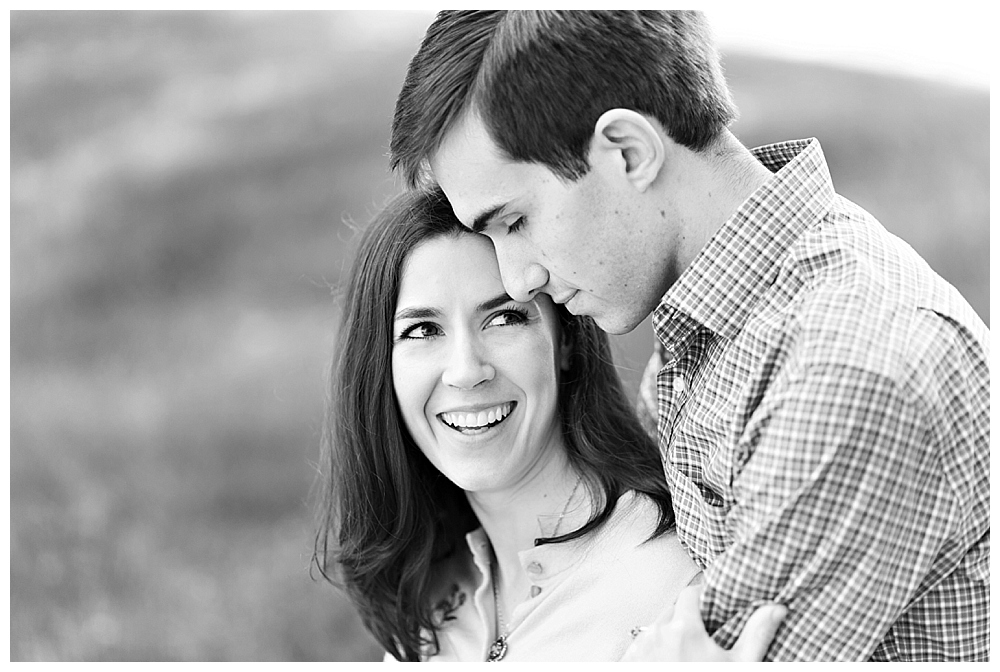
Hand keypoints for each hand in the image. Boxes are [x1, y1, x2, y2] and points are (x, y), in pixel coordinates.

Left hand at [620, 583, 786, 660]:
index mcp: (684, 629)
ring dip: (670, 634)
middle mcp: (657, 634)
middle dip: (688, 618)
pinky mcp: (629, 661)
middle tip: (704, 635)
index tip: (711, 603)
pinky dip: (654, 649)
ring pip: (656, 628)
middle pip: (673, 611)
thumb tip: (775, 609)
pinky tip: (669, 662)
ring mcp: (640, 648)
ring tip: (687, 654)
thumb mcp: (739, 665)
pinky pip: (641, 645)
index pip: (691, 593)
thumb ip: (756, 634)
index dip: (703, 596)